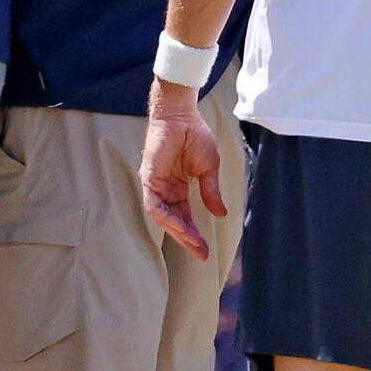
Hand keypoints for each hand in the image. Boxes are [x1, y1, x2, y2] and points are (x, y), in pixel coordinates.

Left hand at [139, 80, 228, 261]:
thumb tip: (221, 214)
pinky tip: (179, 225)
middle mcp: (165, 190)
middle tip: (201, 254)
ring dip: (178, 231)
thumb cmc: (195, 137)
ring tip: (193, 241)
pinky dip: (165, 217)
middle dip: (187, 240)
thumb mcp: (209, 169)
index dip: (195, 235)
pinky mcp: (149, 178)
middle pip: (173, 223)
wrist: (182, 116)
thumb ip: (211, 192)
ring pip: (162, 218)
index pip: (185, 218)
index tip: (206, 251)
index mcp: (178, 189)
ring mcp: (156, 185)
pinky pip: (153, 204)